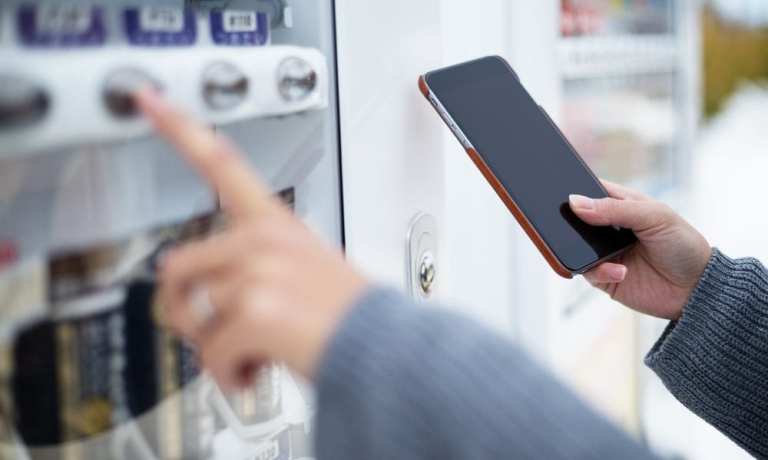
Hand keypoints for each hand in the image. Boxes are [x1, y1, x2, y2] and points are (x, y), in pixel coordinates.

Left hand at [136, 89, 368, 389]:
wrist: (383, 348)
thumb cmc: (345, 315)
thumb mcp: (303, 269)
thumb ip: (249, 268)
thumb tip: (194, 298)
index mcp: (274, 222)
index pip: (222, 162)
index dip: (179, 127)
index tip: (148, 100)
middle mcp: (261, 240)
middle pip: (176, 269)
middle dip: (185, 312)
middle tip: (214, 333)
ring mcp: (257, 273)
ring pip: (193, 319)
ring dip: (215, 350)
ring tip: (251, 354)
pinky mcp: (254, 312)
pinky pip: (210, 354)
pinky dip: (227, 375)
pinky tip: (253, 372)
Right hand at [569, 182, 711, 319]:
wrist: (698, 290)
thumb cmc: (683, 245)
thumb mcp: (654, 217)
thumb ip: (615, 209)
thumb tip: (574, 202)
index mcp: (621, 204)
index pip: (590, 190)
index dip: (574, 190)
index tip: (561, 193)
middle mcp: (609, 228)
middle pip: (575, 220)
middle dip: (567, 223)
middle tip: (563, 226)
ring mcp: (605, 253)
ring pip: (574, 247)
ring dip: (579, 250)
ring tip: (599, 255)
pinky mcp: (605, 277)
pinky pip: (588, 272)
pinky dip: (599, 271)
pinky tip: (621, 272)